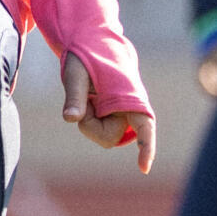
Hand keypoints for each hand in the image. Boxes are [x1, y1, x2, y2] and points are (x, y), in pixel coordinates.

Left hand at [61, 54, 155, 172]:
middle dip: (90, 124)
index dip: (145, 148)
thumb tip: (70, 119)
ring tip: (89, 96)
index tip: (143, 169)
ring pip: (103, 136)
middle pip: (108, 137)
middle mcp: (132, 108)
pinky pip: (100, 131)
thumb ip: (74, 95)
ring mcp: (124, 114)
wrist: (93, 45)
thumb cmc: (86, 56)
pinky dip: (90, 121)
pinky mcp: (116, 117)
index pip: (144, 125)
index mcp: (129, 95)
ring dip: (90, 119)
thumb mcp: (75, 72)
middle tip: (86, 97)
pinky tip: (91, 103)